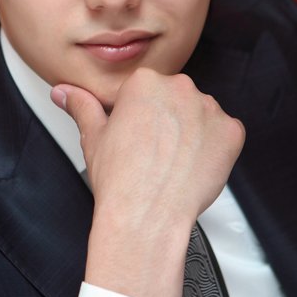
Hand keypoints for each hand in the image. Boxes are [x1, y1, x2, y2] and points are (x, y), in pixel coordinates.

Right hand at [51, 69, 244, 296]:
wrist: (146, 214)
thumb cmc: (121, 180)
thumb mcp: (93, 136)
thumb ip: (81, 106)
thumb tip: (64, 93)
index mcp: (145, 82)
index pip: (149, 90)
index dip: (142, 117)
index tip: (139, 135)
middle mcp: (180, 88)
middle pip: (177, 99)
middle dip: (169, 122)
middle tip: (154, 152)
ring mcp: (209, 110)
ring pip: (202, 116)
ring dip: (193, 133)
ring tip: (173, 163)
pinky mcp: (232, 132)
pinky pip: (226, 134)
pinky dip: (215, 149)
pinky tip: (193, 166)